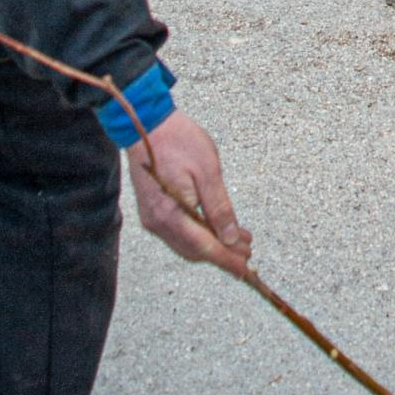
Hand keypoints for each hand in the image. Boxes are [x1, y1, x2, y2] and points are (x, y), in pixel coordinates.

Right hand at [129, 112, 250, 276]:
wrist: (145, 124)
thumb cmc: (178, 141)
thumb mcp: (208, 171)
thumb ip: (220, 208)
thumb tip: (232, 239)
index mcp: (171, 214)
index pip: (205, 248)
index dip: (228, 261)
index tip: (247, 271)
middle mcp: (157, 223)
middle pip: (195, 250)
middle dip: (222, 254)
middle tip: (248, 251)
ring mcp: (152, 218)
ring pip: (186, 244)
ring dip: (212, 245)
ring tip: (238, 240)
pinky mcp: (152, 211)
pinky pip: (178, 233)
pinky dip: (198, 235)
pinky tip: (215, 227)